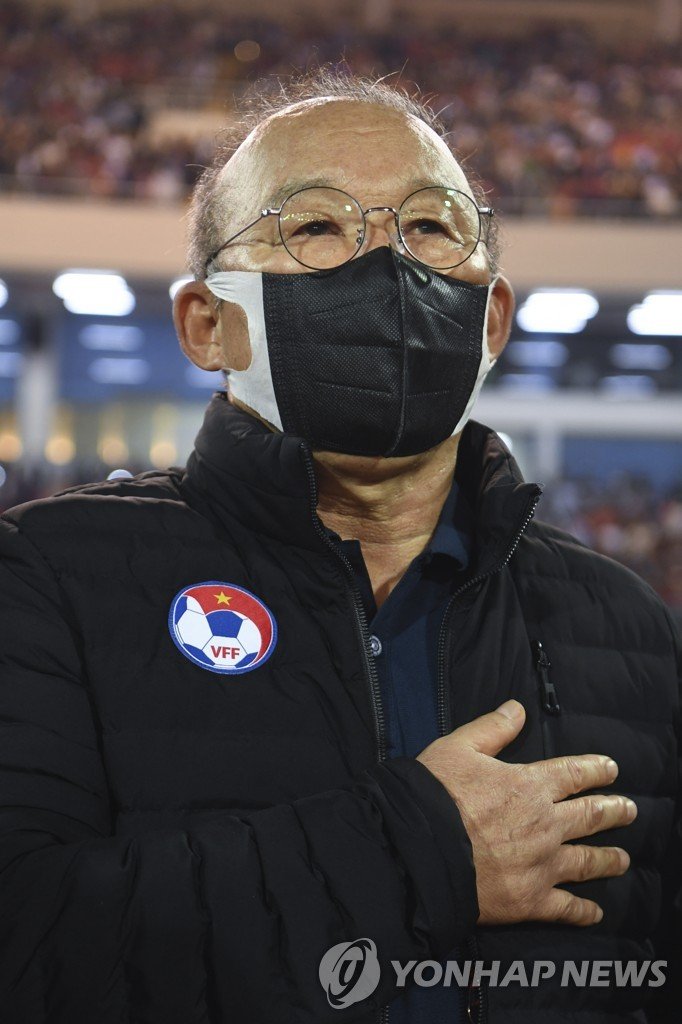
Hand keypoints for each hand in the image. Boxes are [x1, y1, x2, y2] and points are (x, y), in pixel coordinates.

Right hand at [416, 700, 635, 926]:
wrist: (419, 849)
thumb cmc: (435, 794)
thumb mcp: (458, 748)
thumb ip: (492, 728)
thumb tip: (518, 708)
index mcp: (529, 785)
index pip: (573, 773)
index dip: (595, 770)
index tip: (612, 769)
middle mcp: (545, 824)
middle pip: (590, 816)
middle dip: (613, 811)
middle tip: (630, 810)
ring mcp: (542, 864)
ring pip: (586, 861)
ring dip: (608, 859)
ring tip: (623, 859)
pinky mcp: (531, 900)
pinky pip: (565, 907)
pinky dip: (583, 911)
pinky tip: (595, 913)